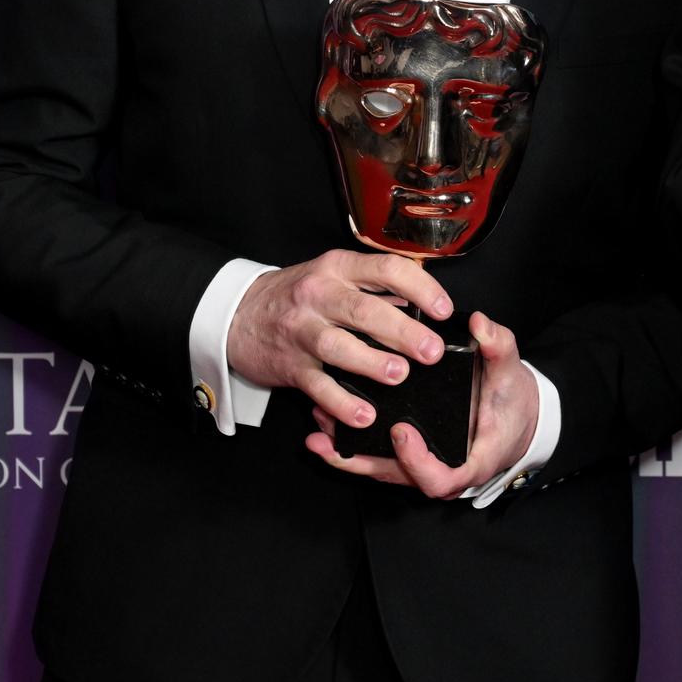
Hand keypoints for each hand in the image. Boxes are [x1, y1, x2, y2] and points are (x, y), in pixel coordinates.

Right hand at [227, 249, 453, 431]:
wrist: (238, 315)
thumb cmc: (297, 296)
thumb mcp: (333, 276)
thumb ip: (375, 288)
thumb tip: (424, 303)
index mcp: (338, 268)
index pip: (387, 269)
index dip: (420, 289)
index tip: (444, 309)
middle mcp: (319, 295)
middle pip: (364, 310)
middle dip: (402, 331)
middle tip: (431, 350)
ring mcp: (302, 330)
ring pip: (339, 346)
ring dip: (372, 361)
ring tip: (399, 375)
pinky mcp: (290, 365)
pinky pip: (318, 386)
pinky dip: (340, 403)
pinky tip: (364, 413)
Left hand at [304, 313, 538, 496]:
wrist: (516, 418)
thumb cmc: (512, 401)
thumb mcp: (511, 372)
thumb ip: (499, 348)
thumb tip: (481, 325)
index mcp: (471, 461)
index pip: (439, 478)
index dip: (416, 461)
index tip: (401, 431)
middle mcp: (443, 471)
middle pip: (397, 478)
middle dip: (361, 459)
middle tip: (334, 427)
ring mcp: (422, 467)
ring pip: (379, 472)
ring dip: (346, 454)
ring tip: (317, 429)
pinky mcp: (408, 459)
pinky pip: (376, 461)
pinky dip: (348, 450)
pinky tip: (321, 433)